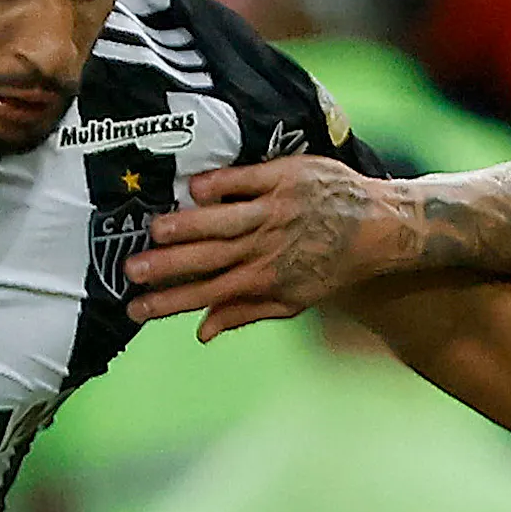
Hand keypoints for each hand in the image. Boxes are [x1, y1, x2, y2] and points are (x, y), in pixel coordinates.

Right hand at [127, 157, 420, 334]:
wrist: (380, 227)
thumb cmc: (331, 267)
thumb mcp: (293, 300)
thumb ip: (244, 313)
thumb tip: (202, 332)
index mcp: (264, 279)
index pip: (207, 294)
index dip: (169, 302)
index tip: (136, 307)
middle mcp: (267, 247)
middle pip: (208, 259)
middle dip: (168, 268)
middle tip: (130, 271)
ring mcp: (276, 211)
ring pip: (223, 222)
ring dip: (187, 227)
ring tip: (154, 232)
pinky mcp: (285, 178)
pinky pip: (245, 180)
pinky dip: (220, 185)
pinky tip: (193, 189)